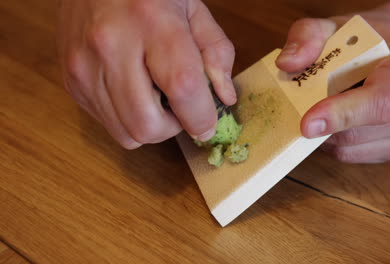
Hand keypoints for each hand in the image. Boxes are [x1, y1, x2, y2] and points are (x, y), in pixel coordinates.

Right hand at [58, 0, 235, 148]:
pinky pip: (108, 124)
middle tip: (180, 108)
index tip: (208, 123)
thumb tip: (224, 97)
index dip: (201, 116)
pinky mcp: (71, 81)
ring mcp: (84, 67)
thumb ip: (216, 52)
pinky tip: (134, 92)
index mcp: (150, 21)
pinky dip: (128, 119)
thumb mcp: (194, 10)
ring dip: (151, 127)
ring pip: (126, 134)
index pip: (182, 87)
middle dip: (173, 128)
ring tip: (157, 98)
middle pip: (147, 125)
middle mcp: (111, 46)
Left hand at [276, 11, 389, 162]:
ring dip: (326, 134)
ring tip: (328, 106)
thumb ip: (308, 36)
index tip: (306, 123)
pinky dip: (335, 142)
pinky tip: (339, 120)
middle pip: (356, 133)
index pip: (379, 103)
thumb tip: (286, 63)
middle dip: (321, 122)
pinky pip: (352, 156)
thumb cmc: (370, 39)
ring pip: (349, 149)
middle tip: (308, 102)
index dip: (341, 115)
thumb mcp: (335, 25)